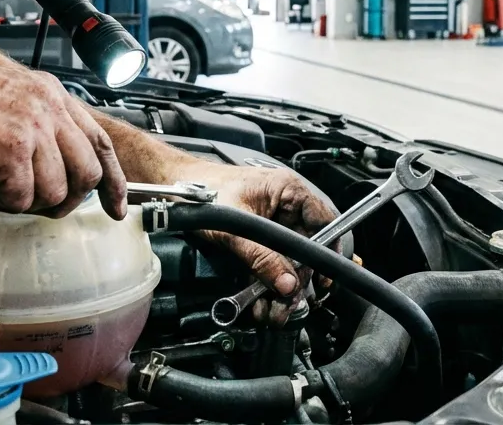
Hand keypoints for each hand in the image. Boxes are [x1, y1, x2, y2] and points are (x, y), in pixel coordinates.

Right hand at [0, 58, 126, 217]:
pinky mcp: (10, 151)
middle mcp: (47, 106)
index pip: (99, 140)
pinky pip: (21, 199)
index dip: (114, 179)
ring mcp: (32, 128)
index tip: (117, 206)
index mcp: (49, 92)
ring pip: (56, 192)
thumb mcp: (4, 98)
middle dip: (65, 199)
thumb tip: (58, 167)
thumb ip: (37, 123)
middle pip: (87, 172)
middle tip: (34, 203)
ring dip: (24, 201)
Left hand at [165, 160, 338, 323]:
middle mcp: (285, 206)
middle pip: (306, 248)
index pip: (324, 222)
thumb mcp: (235, 228)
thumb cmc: (203, 193)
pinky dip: (267, 283)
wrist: (174, 192)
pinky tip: (263, 303)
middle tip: (291, 303)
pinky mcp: (258, 238)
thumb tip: (287, 285)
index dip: (328, 251)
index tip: (324, 277)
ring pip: (288, 260)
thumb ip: (262, 258)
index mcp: (288, 191)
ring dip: (282, 288)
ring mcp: (272, 223)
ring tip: (276, 311)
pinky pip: (271, 263)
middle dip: (299, 280)